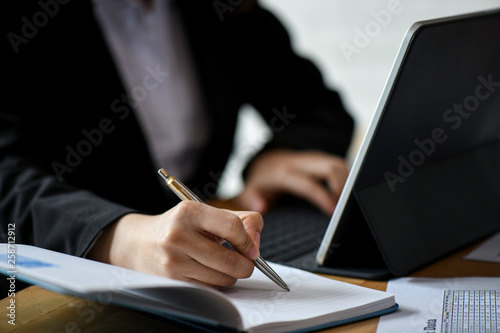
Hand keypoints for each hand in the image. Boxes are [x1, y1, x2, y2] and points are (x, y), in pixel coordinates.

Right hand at [88, 201, 262, 288]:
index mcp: (190, 212)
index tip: (252, 249)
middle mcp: (179, 235)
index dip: (248, 241)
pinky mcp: (172, 280)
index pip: (233, 226)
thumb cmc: (180, 227)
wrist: (138, 244)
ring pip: (223, 279)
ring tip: (223, 265)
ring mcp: (173, 260)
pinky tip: (208, 272)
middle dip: (246, 265)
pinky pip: (210, 289)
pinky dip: (217, 284)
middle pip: (231, 260)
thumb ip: (240, 220)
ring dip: (231, 276)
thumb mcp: (206, 213)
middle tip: (246, 262)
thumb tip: (256, 245)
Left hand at [236, 149, 348, 214]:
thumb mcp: (250, 189)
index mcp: (285, 172)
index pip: (309, 184)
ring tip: (348, 202)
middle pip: (331, 167)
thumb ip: (251, 198)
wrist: (266, 161)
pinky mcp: (321, 160)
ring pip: (338, 164)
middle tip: (346, 207)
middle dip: (343, 186)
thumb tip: (261, 207)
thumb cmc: (261, 180)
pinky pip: (339, 165)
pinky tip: (346, 194)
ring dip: (347, 181)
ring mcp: (313, 159)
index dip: (323, 197)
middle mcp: (301, 162)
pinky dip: (346, 178)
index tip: (333, 212)